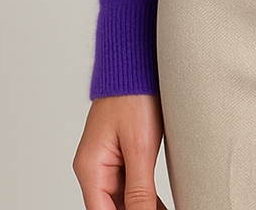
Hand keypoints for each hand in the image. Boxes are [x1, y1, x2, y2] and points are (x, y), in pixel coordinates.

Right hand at [72, 94, 169, 209]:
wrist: (136, 61)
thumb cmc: (133, 94)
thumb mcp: (140, 146)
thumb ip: (139, 188)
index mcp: (91, 168)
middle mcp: (94, 168)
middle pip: (112, 208)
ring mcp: (107, 162)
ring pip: (122, 200)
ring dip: (142, 207)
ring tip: (165, 209)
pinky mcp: (121, 154)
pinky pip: (130, 185)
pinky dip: (144, 197)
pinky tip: (160, 205)